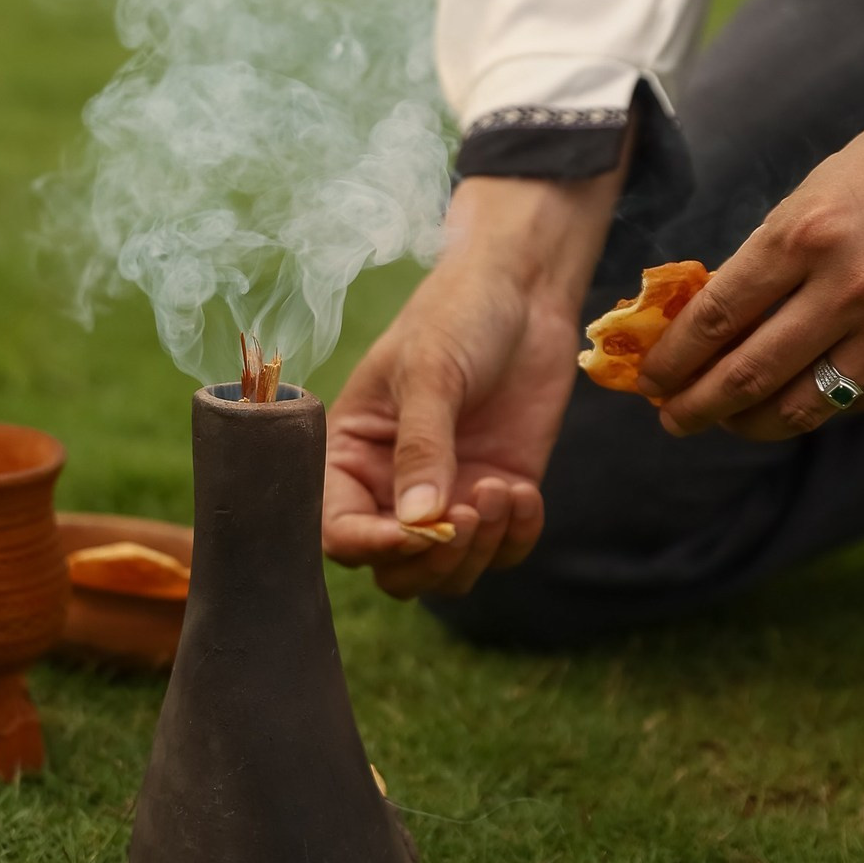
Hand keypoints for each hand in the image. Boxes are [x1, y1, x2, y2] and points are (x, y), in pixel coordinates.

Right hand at [323, 168, 624, 598]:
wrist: (523, 291)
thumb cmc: (457, 316)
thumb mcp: (429, 373)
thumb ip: (422, 448)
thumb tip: (417, 524)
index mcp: (351, 453)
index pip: (338, 529)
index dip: (369, 544)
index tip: (414, 532)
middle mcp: (392, 484)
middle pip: (395, 568)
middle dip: (432, 558)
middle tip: (468, 512)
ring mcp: (448, 494)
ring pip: (448, 571)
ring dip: (476, 550)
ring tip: (501, 490)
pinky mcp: (498, 493)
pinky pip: (502, 551)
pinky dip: (516, 537)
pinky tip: (525, 491)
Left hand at [640, 69, 863, 439]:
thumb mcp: (793, 210)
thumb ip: (749, 275)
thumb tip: (691, 340)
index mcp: (805, 238)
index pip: (716, 319)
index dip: (672, 360)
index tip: (647, 381)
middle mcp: (855, 286)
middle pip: (752, 374)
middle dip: (699, 405)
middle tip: (673, 419)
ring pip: (804, 406)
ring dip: (750, 423)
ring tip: (724, 421)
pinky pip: (857, 400)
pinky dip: (813, 406)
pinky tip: (787, 399)